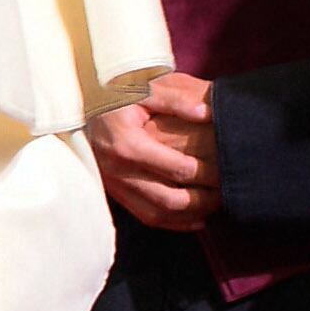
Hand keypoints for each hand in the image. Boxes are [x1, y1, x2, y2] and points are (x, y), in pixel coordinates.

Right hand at [90, 72, 221, 230]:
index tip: (228, 166)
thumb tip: (208, 113)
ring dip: (190, 215)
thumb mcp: (144, 88)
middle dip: (203, 199)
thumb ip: (176, 99)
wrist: (81, 104)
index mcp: (127, 144)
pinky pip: (145, 216)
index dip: (207, 172)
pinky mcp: (115, 192)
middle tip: (227, 191)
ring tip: (215, 205)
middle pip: (170, 199)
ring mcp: (115, 184)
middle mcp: (119, 171)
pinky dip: (173, 223)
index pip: (177, 169)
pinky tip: (196, 218)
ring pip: (158, 214)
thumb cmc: (116, 93)